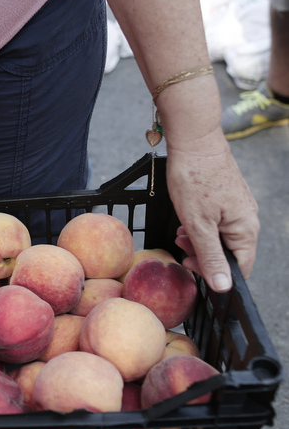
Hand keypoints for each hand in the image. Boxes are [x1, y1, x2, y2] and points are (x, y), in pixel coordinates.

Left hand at [165, 135, 258, 291]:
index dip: (215, 274)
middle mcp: (248, 219)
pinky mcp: (227, 198)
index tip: (191, 267)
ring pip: (220, 237)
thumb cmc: (195, 180)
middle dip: (203, 255)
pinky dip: (200, 227)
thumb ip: (211, 256)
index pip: (240, 267)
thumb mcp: (198, 224)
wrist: (194, 142)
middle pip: (229, 253)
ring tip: (180, 233)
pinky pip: (217, 223)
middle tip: (181, 247)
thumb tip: (224, 287)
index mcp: (246, 229)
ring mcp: (238, 208)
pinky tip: (185, 222)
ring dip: (198, 241)